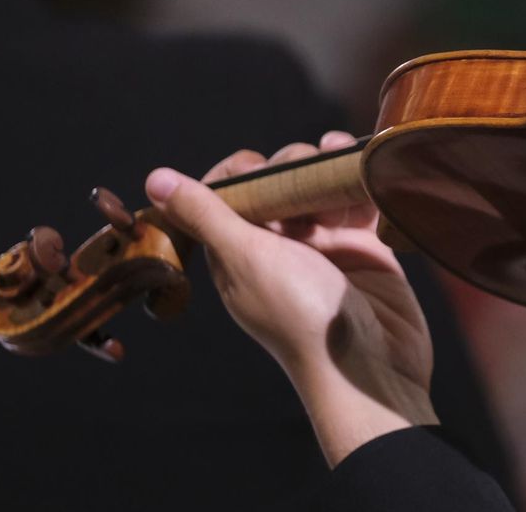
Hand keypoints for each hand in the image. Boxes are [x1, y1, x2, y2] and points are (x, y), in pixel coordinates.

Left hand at [145, 131, 438, 465]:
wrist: (371, 362)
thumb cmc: (300, 316)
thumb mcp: (245, 259)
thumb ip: (205, 215)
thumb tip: (155, 178)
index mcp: (238, 253)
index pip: (228, 194)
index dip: (238, 171)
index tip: (254, 167)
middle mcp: (278, 246)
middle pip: (277, 181)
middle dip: (290, 164)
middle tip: (304, 176)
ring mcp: (323, 244)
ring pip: (318, 183)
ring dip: (325, 164)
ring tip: (336, 164)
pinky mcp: (363, 244)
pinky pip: (356, 197)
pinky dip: (357, 177)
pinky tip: (359, 167)